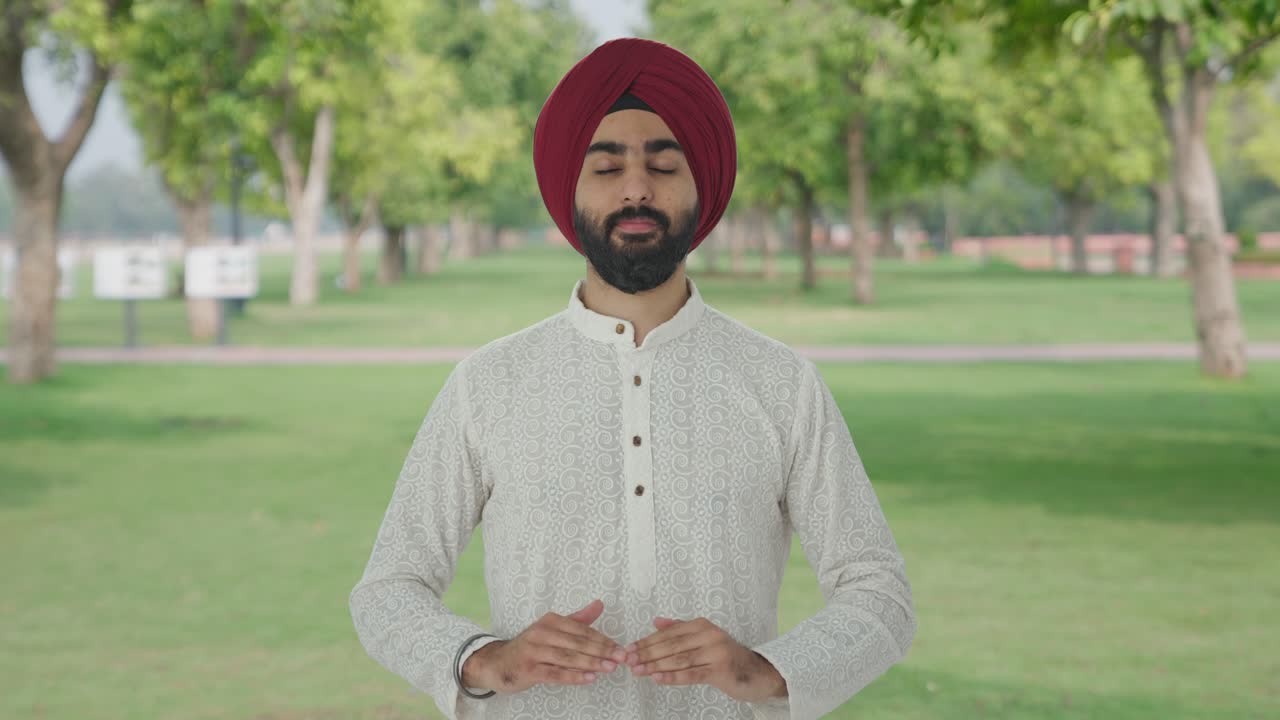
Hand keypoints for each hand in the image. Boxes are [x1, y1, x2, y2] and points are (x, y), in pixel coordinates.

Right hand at [463, 598, 627, 693]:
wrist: (498, 663)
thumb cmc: (531, 646)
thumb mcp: (552, 629)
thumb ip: (577, 619)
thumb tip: (599, 604)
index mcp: (550, 621)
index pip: (582, 630)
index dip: (603, 639)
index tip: (620, 648)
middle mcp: (541, 633)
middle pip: (577, 643)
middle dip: (602, 651)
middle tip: (620, 658)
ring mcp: (534, 651)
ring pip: (568, 658)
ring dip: (591, 663)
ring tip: (609, 668)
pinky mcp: (529, 669)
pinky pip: (555, 674)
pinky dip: (574, 676)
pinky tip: (589, 678)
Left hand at [623, 616, 786, 702]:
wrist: (757, 673)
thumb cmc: (726, 657)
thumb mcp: (704, 638)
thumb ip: (680, 629)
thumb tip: (656, 621)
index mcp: (701, 625)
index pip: (668, 633)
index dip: (647, 641)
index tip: (629, 649)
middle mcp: (709, 634)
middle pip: (671, 645)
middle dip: (647, 653)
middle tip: (628, 661)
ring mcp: (715, 651)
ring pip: (678, 659)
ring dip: (655, 665)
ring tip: (637, 670)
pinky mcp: (720, 670)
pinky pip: (691, 674)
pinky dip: (672, 676)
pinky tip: (657, 678)